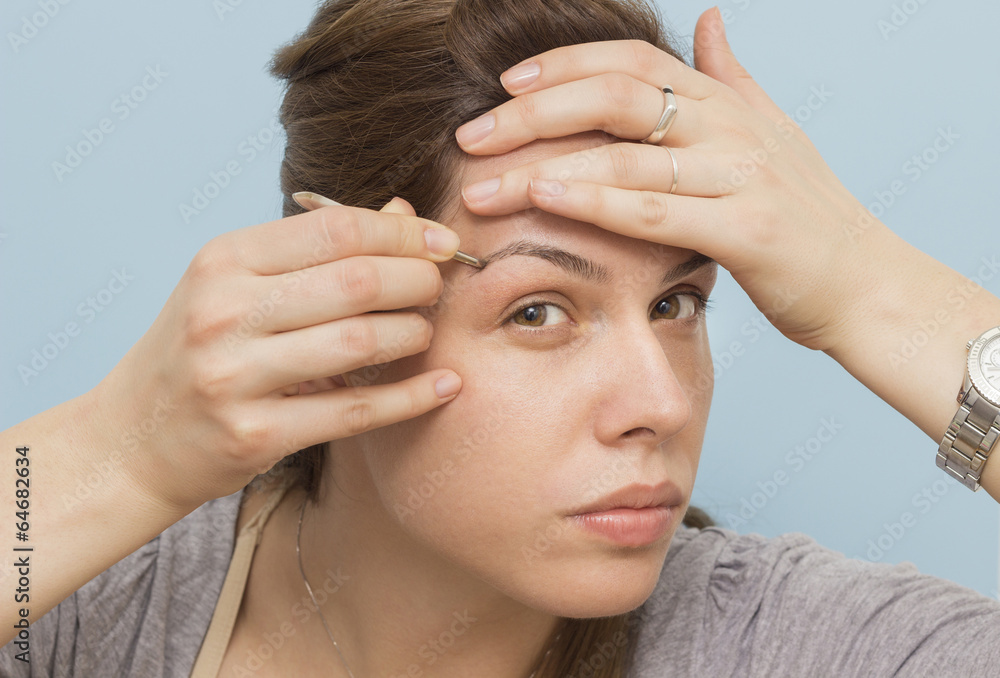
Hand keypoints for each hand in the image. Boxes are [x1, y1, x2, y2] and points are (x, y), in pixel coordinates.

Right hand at [91, 198, 463, 510]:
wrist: (134, 438)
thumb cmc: (201, 348)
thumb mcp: (239, 284)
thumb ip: (318, 250)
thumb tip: (405, 214)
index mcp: (224, 260)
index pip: (336, 229)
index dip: (403, 233)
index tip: (442, 243)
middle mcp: (224, 310)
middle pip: (357, 281)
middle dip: (418, 281)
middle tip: (435, 289)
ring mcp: (234, 376)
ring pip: (360, 342)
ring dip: (413, 335)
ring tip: (423, 333)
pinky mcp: (254, 434)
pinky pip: (355, 412)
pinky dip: (411, 398)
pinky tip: (444, 386)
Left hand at [454, 7, 895, 352]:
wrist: (867, 285)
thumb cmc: (808, 217)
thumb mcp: (772, 131)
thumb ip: (732, 76)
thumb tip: (708, 19)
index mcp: (728, 104)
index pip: (635, 63)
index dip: (566, 64)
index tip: (508, 83)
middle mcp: (733, 129)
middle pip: (617, 97)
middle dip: (535, 112)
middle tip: (474, 135)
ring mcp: (742, 176)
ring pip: (627, 156)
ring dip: (545, 164)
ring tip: (484, 181)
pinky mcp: (747, 230)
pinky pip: (656, 210)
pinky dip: (597, 203)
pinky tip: (545, 198)